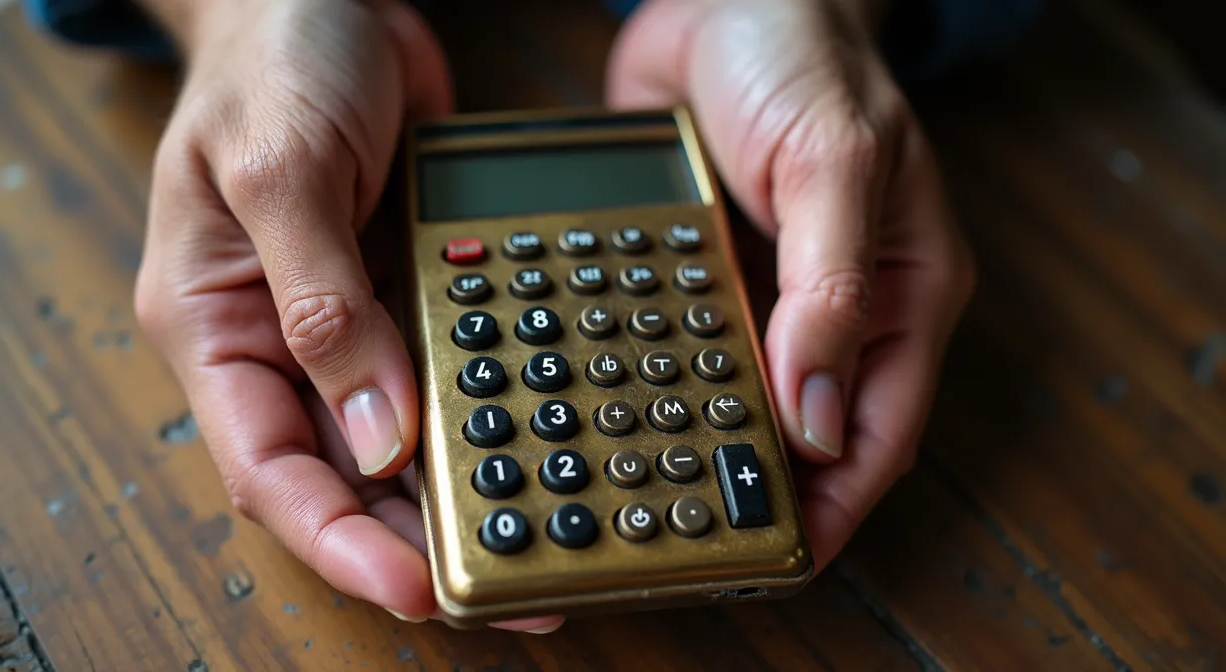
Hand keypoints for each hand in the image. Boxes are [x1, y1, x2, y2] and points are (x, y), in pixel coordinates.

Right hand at [132, 0, 560, 631]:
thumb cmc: (273, 62)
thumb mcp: (280, 171)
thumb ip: (323, 304)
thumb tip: (376, 434)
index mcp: (215, 322)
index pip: (265, 465)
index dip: (336, 538)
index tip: (410, 586)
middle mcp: (276, 339)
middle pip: (336, 475)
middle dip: (408, 539)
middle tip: (501, 586)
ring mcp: (342, 323)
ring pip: (392, 442)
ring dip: (455, 494)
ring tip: (528, 541)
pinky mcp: (397, 296)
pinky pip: (439, 377)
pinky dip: (480, 417)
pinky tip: (530, 447)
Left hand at [607, 0, 975, 567]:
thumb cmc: (807, 59)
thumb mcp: (835, 164)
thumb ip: (831, 288)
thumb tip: (813, 414)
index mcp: (898, 293)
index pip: (875, 429)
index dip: (835, 504)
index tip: (784, 556)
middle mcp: (832, 307)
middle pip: (803, 431)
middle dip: (758, 488)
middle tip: (698, 533)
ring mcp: (761, 294)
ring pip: (735, 398)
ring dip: (697, 442)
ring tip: (646, 486)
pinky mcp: (698, 273)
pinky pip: (677, 344)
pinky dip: (650, 380)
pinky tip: (613, 406)